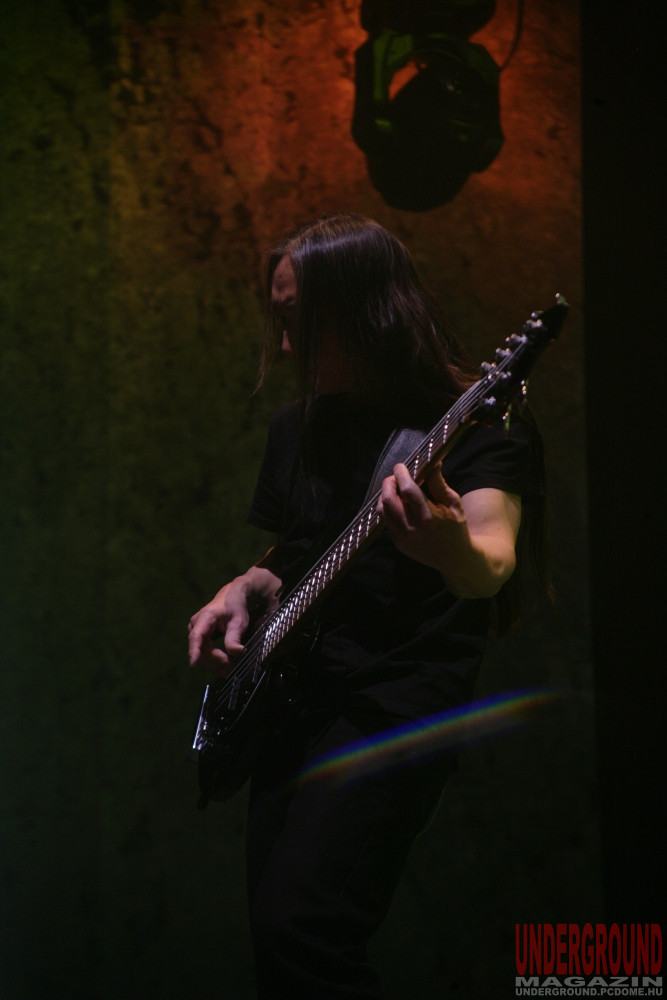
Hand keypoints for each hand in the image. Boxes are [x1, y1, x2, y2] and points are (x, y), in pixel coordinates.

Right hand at [188, 566, 280, 675]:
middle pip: (202, 648)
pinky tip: (223, 668)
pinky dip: (214, 660)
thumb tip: (236, 653)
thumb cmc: (235, 607)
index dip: (194, 650)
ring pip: (202, 652)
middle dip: (216, 661)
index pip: (197, 636)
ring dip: (215, 664)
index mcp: (205, 617)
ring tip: (229, 672)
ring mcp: (195, 630)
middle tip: (231, 669)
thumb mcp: (239, 621)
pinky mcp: (199, 636)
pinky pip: (204, 651)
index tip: (193, 663)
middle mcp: (196, 624)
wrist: (233, 596)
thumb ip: (235, 637)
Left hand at [378, 463, 520, 596]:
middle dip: (389, 483)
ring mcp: (403, 539)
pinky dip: (387, 509)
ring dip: (385, 495)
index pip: (408, 490)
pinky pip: (386, 522)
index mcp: (429, 517)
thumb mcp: (453, 503)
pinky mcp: (398, 544)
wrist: (455, 558)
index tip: (401, 466)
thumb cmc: (456, 527)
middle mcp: (412, 529)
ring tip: (395, 489)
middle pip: (389, 499)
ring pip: (383, 511)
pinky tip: (396, 503)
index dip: (401, 474)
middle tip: (395, 476)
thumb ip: (439, 483)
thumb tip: (432, 462)